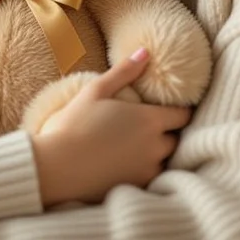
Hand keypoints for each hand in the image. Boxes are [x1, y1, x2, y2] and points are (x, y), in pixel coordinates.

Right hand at [32, 48, 191, 205]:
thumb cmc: (74, 125)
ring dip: (155, 153)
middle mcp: (155, 146)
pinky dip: (143, 170)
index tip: (168, 109)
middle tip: (147, 128)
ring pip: (164, 160)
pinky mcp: (138, 187)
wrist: (57, 167)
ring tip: (135, 147)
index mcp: (149, 119)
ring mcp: (148, 169)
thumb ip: (124, 71)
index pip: (182, 115)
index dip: (178, 111)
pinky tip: (125, 164)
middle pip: (175, 139)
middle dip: (166, 133)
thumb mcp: (96, 90)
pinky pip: (151, 177)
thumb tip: (145, 52)